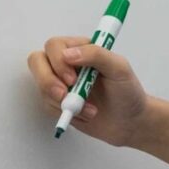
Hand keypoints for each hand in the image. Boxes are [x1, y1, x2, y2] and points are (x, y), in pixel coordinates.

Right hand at [26, 36, 150, 146]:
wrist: (130, 122)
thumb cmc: (128, 92)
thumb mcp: (119, 68)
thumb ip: (96, 54)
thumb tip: (68, 54)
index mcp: (82, 49)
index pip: (54, 45)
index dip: (58, 62)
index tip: (73, 79)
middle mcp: (68, 63)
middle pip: (37, 61)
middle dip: (47, 81)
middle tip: (64, 95)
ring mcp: (61, 83)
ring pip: (41, 86)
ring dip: (62, 102)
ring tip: (89, 110)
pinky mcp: (59, 102)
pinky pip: (48, 105)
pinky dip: (65, 113)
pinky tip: (85, 116)